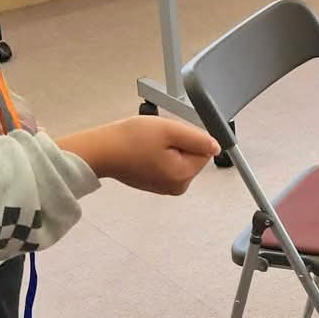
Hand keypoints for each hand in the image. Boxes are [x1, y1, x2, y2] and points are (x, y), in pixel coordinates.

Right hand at [61, 116, 219, 195]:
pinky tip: (143, 151)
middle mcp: (177, 187)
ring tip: (148, 145)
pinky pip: (168, 163)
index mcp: (183, 175)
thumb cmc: (130, 140)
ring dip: (168, 147)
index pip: (204, 150)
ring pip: (180, 157)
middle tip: (157, 139)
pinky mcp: (156, 184)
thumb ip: (198, 138)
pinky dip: (159, 154)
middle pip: (193, 155)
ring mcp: (166, 187)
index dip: (188, 137)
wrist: (101, 151)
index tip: (169, 135)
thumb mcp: (170, 130)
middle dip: (179, 142)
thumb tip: (217, 146)